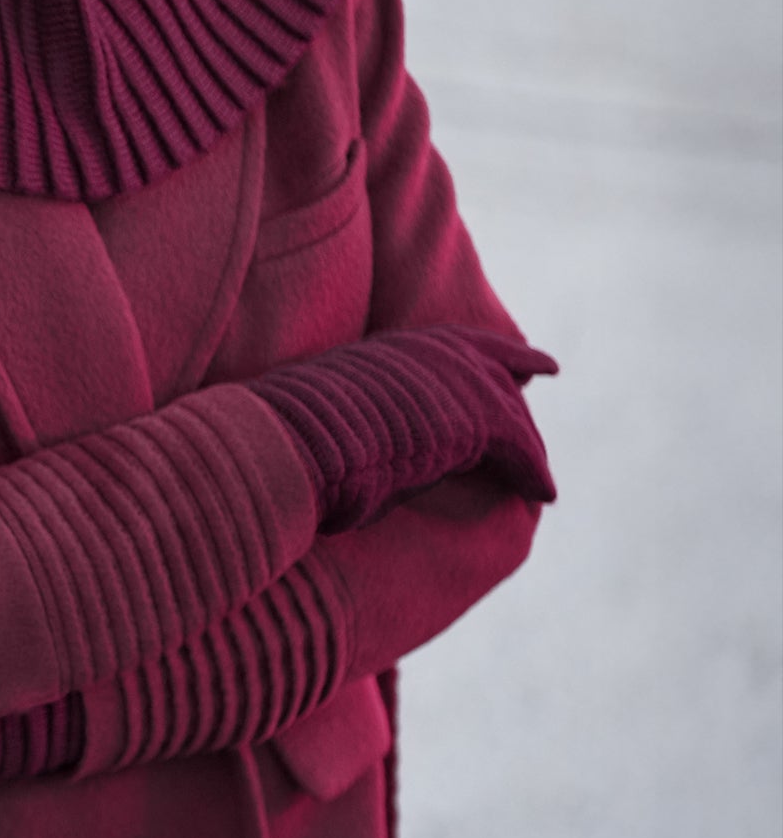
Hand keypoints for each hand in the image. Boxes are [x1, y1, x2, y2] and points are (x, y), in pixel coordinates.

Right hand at [250, 325, 556, 532]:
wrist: (297, 444)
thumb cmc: (294, 443)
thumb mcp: (327, 417)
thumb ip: (356, 418)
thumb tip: (351, 450)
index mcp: (389, 352)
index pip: (450, 343)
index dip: (485, 349)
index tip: (517, 360)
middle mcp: (428, 354)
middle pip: (490, 363)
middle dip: (517, 376)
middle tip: (541, 384)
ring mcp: (454, 381)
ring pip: (507, 408)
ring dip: (526, 444)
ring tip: (539, 475)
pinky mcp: (477, 420)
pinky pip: (518, 447)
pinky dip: (532, 472)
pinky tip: (543, 494)